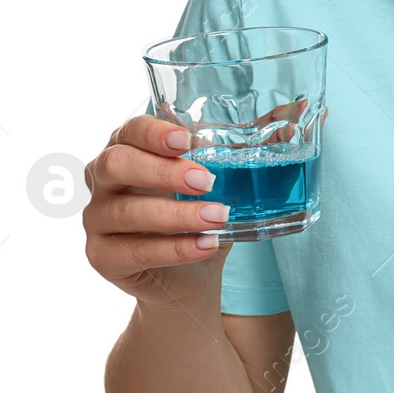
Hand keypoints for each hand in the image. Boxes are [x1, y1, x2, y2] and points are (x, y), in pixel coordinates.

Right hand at [82, 114, 232, 313]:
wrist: (191, 274)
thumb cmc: (200, 213)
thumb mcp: (225, 178)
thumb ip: (248, 146)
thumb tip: (296, 118)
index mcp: (128, 148)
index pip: (129, 130)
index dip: (154, 133)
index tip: (187, 140)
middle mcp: (103, 180)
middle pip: (116, 164)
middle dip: (163, 171)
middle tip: (207, 181)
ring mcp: (97, 219)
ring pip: (126, 212)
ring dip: (177, 215)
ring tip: (219, 217)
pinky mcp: (103, 257)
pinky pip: (133, 251)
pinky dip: (174, 249)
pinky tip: (206, 244)